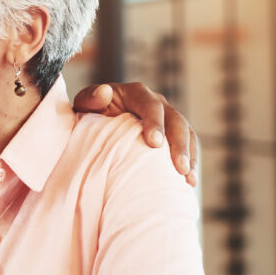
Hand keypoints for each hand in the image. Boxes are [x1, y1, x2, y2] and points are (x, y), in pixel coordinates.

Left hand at [73, 82, 198, 185]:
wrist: (94, 122)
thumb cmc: (88, 113)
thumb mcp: (84, 104)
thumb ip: (90, 98)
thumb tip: (104, 92)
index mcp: (136, 93)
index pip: (150, 105)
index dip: (155, 123)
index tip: (154, 143)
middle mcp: (156, 102)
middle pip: (175, 120)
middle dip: (178, 144)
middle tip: (178, 168)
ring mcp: (167, 118)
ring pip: (186, 133)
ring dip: (189, 156)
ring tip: (187, 177)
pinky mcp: (172, 134)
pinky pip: (188, 146)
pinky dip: (190, 162)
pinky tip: (189, 181)